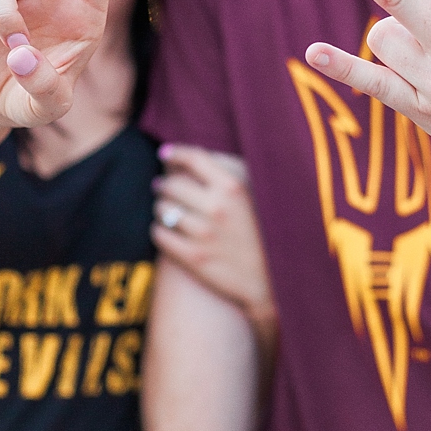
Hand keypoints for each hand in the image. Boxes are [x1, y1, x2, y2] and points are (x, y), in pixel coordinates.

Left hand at [151, 147, 277, 337]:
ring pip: (162, 209)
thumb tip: (190, 157)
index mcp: (233, 188)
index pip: (193, 158)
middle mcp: (217, 208)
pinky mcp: (193, 258)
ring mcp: (204, 235)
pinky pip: (159, 234)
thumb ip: (226, 171)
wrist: (271, 278)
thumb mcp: (253, 194)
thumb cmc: (262, 230)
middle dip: (164, 184)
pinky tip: (168, 230)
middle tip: (164, 187)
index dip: (175, 152)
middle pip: (171, 184)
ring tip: (168, 210)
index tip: (166, 153)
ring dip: (162, 207)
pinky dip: (159, 229)